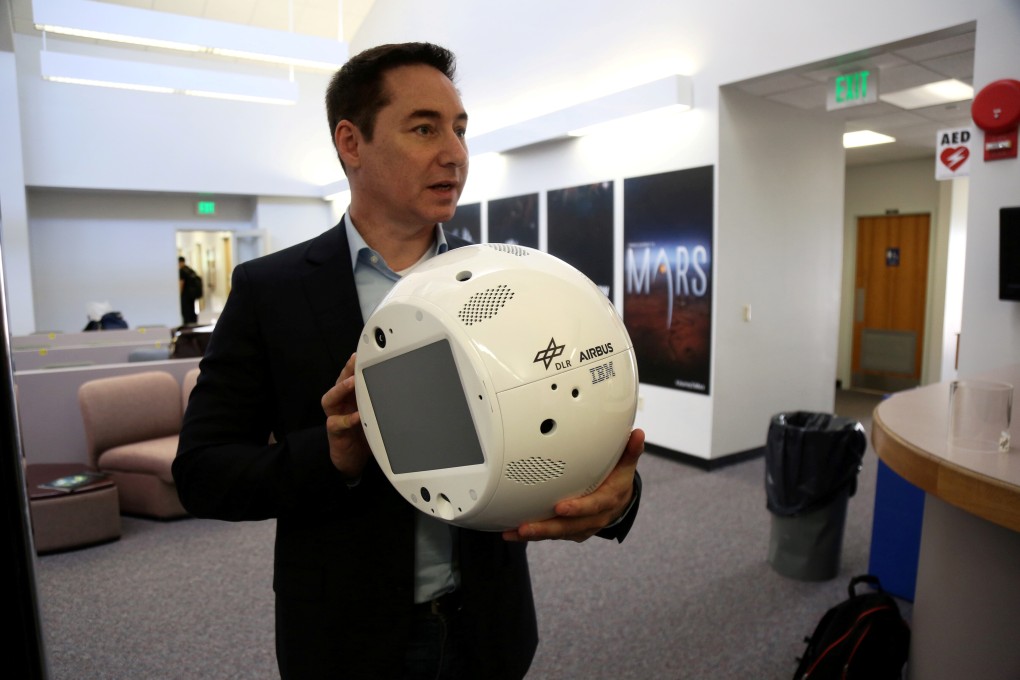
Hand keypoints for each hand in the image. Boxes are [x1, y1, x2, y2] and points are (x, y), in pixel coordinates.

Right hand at [321, 353, 371, 480]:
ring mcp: (335, 416)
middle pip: (339, 381)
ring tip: (352, 382)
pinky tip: (356, 416)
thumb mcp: (376, 415)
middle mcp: (341, 403)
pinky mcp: (334, 432)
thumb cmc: (364, 434)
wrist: (352, 458)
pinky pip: (337, 423)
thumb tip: (405, 390)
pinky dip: (347, 419)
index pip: (352, 376)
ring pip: (331, 398)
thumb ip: (383, 403)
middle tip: (356, 361)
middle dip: (347, 370)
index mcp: (351, 397)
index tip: (364, 354)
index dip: (356, 365)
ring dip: (341, 389)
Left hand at [502, 428, 644, 542]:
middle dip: (547, 528)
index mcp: (608, 500)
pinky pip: (552, 535)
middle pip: (570, 527)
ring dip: (535, 534)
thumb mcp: (626, 465)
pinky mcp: (571, 531)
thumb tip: (638, 434)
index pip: (593, 506)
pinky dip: (534, 535)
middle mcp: (595, 518)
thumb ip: (630, 451)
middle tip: (525, 527)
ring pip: (558, 533)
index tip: (561, 507)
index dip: (578, 508)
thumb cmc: (618, 479)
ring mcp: (582, 527)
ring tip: (512, 532)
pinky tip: (513, 532)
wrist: (621, 502)